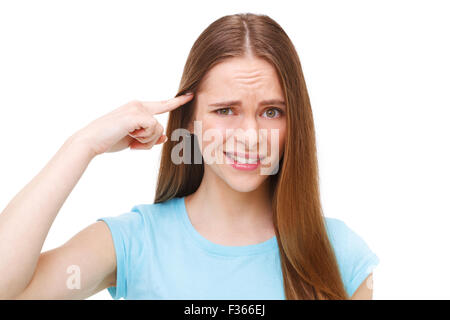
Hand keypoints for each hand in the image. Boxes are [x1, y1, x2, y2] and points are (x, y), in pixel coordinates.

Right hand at [73, 93, 193, 155]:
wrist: (91, 141)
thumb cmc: (109, 140)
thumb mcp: (133, 139)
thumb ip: (149, 137)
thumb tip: (164, 137)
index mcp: (137, 108)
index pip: (161, 104)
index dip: (176, 101)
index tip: (190, 95)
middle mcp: (138, 105)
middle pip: (160, 125)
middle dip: (149, 140)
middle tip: (132, 144)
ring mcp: (137, 108)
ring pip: (158, 129)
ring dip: (145, 141)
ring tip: (129, 140)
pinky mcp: (137, 114)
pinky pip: (153, 130)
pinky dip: (143, 139)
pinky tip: (129, 137)